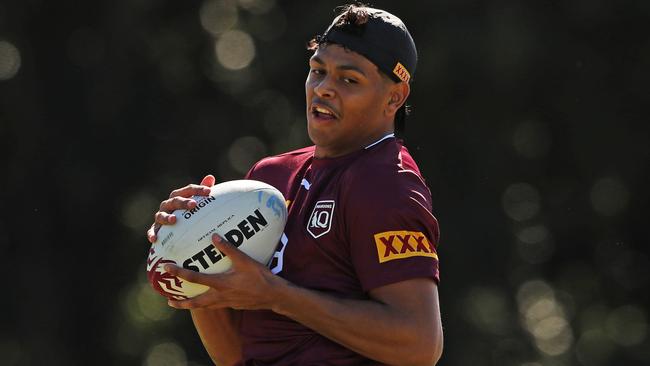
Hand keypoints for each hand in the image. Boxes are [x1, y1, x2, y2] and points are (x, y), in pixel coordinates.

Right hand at [146, 174, 215, 242]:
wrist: (174, 230)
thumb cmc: (187, 214)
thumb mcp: (196, 203)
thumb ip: (201, 193)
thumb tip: (210, 177)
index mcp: (178, 196)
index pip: (188, 190)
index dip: (198, 189)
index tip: (209, 191)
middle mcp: (168, 204)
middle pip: (175, 201)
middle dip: (183, 202)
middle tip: (193, 204)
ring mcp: (160, 216)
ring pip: (161, 215)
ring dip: (166, 217)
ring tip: (174, 220)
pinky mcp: (155, 228)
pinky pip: (152, 231)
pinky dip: (152, 234)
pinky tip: (155, 239)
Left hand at [165, 234, 286, 310]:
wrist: (273, 295)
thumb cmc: (260, 277)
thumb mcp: (245, 260)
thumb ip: (229, 249)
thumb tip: (214, 236)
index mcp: (221, 284)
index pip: (195, 278)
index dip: (179, 273)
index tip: (167, 268)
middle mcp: (220, 296)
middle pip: (195, 303)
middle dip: (181, 302)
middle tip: (168, 300)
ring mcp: (226, 303)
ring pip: (204, 307)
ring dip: (192, 305)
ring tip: (183, 303)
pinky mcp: (232, 305)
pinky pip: (215, 305)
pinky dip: (206, 303)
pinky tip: (208, 298)